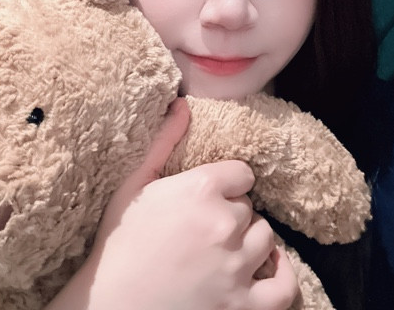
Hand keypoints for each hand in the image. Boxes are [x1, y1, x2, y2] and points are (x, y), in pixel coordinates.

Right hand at [48, 98, 299, 309]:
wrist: (110, 305)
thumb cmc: (119, 242)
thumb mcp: (134, 184)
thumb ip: (164, 141)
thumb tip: (183, 104)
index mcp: (201, 189)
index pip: (242, 174)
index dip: (226, 183)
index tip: (212, 194)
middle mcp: (225, 225)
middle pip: (249, 207)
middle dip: (232, 213)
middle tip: (206, 226)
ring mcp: (237, 269)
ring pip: (266, 238)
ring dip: (250, 241)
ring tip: (226, 247)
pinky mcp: (243, 307)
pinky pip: (284, 289)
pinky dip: (282, 276)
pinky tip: (268, 267)